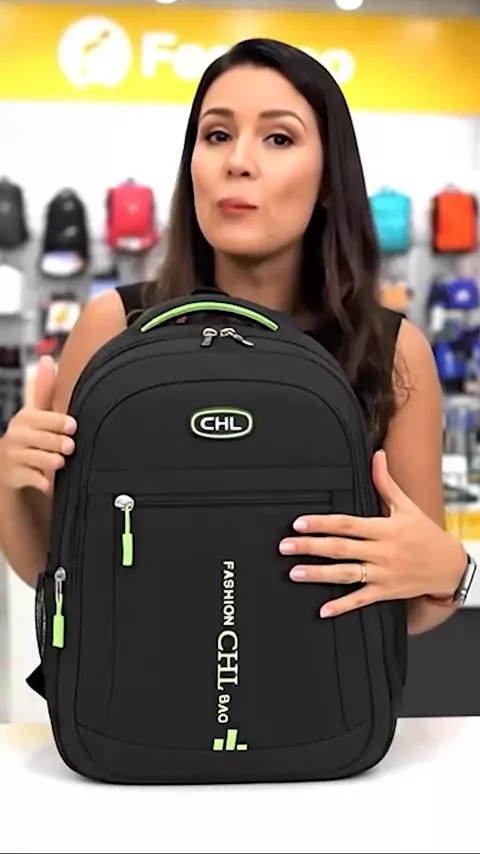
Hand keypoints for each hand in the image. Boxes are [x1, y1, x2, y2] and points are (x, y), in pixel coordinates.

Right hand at [1, 356, 76, 493]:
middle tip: (70, 446)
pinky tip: (50, 483)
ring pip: (36, 458)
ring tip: (60, 461)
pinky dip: (42, 481)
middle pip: (40, 439)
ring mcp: (14, 456)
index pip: (41, 417)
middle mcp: (16, 435)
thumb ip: (44, 389)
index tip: (72, 426)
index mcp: (25, 418)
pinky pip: (32, 478)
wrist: (11, 467)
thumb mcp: (37, 413)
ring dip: (50, 460)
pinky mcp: (15, 476)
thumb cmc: (32, 436)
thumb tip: (47, 359)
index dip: (57, 422)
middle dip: (57, 442)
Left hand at [279, 450, 466, 618]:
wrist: (449, 566)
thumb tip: (377, 455)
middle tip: (285, 546)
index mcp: (385, 528)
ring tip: (294, 573)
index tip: (299, 522)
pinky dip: (342, 606)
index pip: (348, 524)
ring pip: (346, 574)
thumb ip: (385, 483)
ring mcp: (383, 574)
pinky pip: (360, 600)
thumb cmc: (425, 533)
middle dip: (311, 547)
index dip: (322, 523)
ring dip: (319, 574)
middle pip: (341, 548)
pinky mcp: (385, 592)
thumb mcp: (406, 506)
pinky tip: (322, 610)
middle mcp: (382, 551)